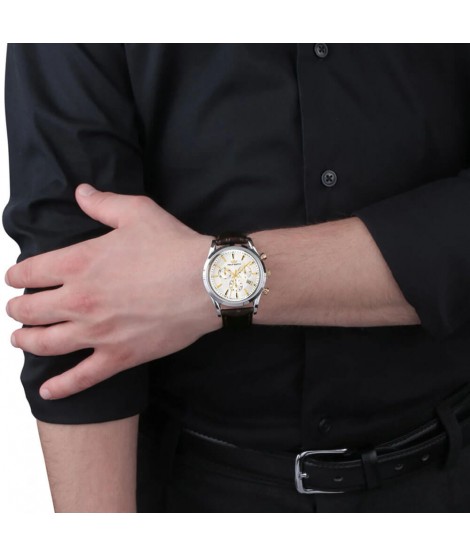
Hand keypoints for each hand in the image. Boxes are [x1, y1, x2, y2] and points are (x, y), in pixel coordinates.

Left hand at [5, 183, 220, 399]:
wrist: (206, 283)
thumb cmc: (173, 246)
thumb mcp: (137, 212)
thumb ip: (103, 202)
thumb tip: (81, 192)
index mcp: (79, 263)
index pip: (30, 273)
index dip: (16, 276)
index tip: (15, 279)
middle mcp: (80, 300)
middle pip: (30, 311)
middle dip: (17, 310)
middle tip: (17, 310)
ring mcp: (97, 333)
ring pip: (45, 344)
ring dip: (26, 341)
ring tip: (20, 339)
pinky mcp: (119, 357)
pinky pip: (82, 378)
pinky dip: (61, 386)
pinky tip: (47, 390)